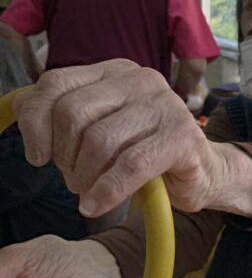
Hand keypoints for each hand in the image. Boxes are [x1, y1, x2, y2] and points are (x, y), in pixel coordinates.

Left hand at [14, 60, 223, 216]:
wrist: (204, 175)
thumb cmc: (146, 155)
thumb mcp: (100, 130)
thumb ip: (61, 115)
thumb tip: (22, 110)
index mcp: (114, 72)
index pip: (55, 84)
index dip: (36, 123)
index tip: (38, 156)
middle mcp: (140, 79)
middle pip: (73, 113)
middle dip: (65, 157)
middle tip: (74, 180)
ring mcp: (164, 105)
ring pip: (100, 141)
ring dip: (86, 178)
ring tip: (90, 193)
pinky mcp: (181, 136)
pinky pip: (130, 165)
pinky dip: (106, 191)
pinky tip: (96, 204)